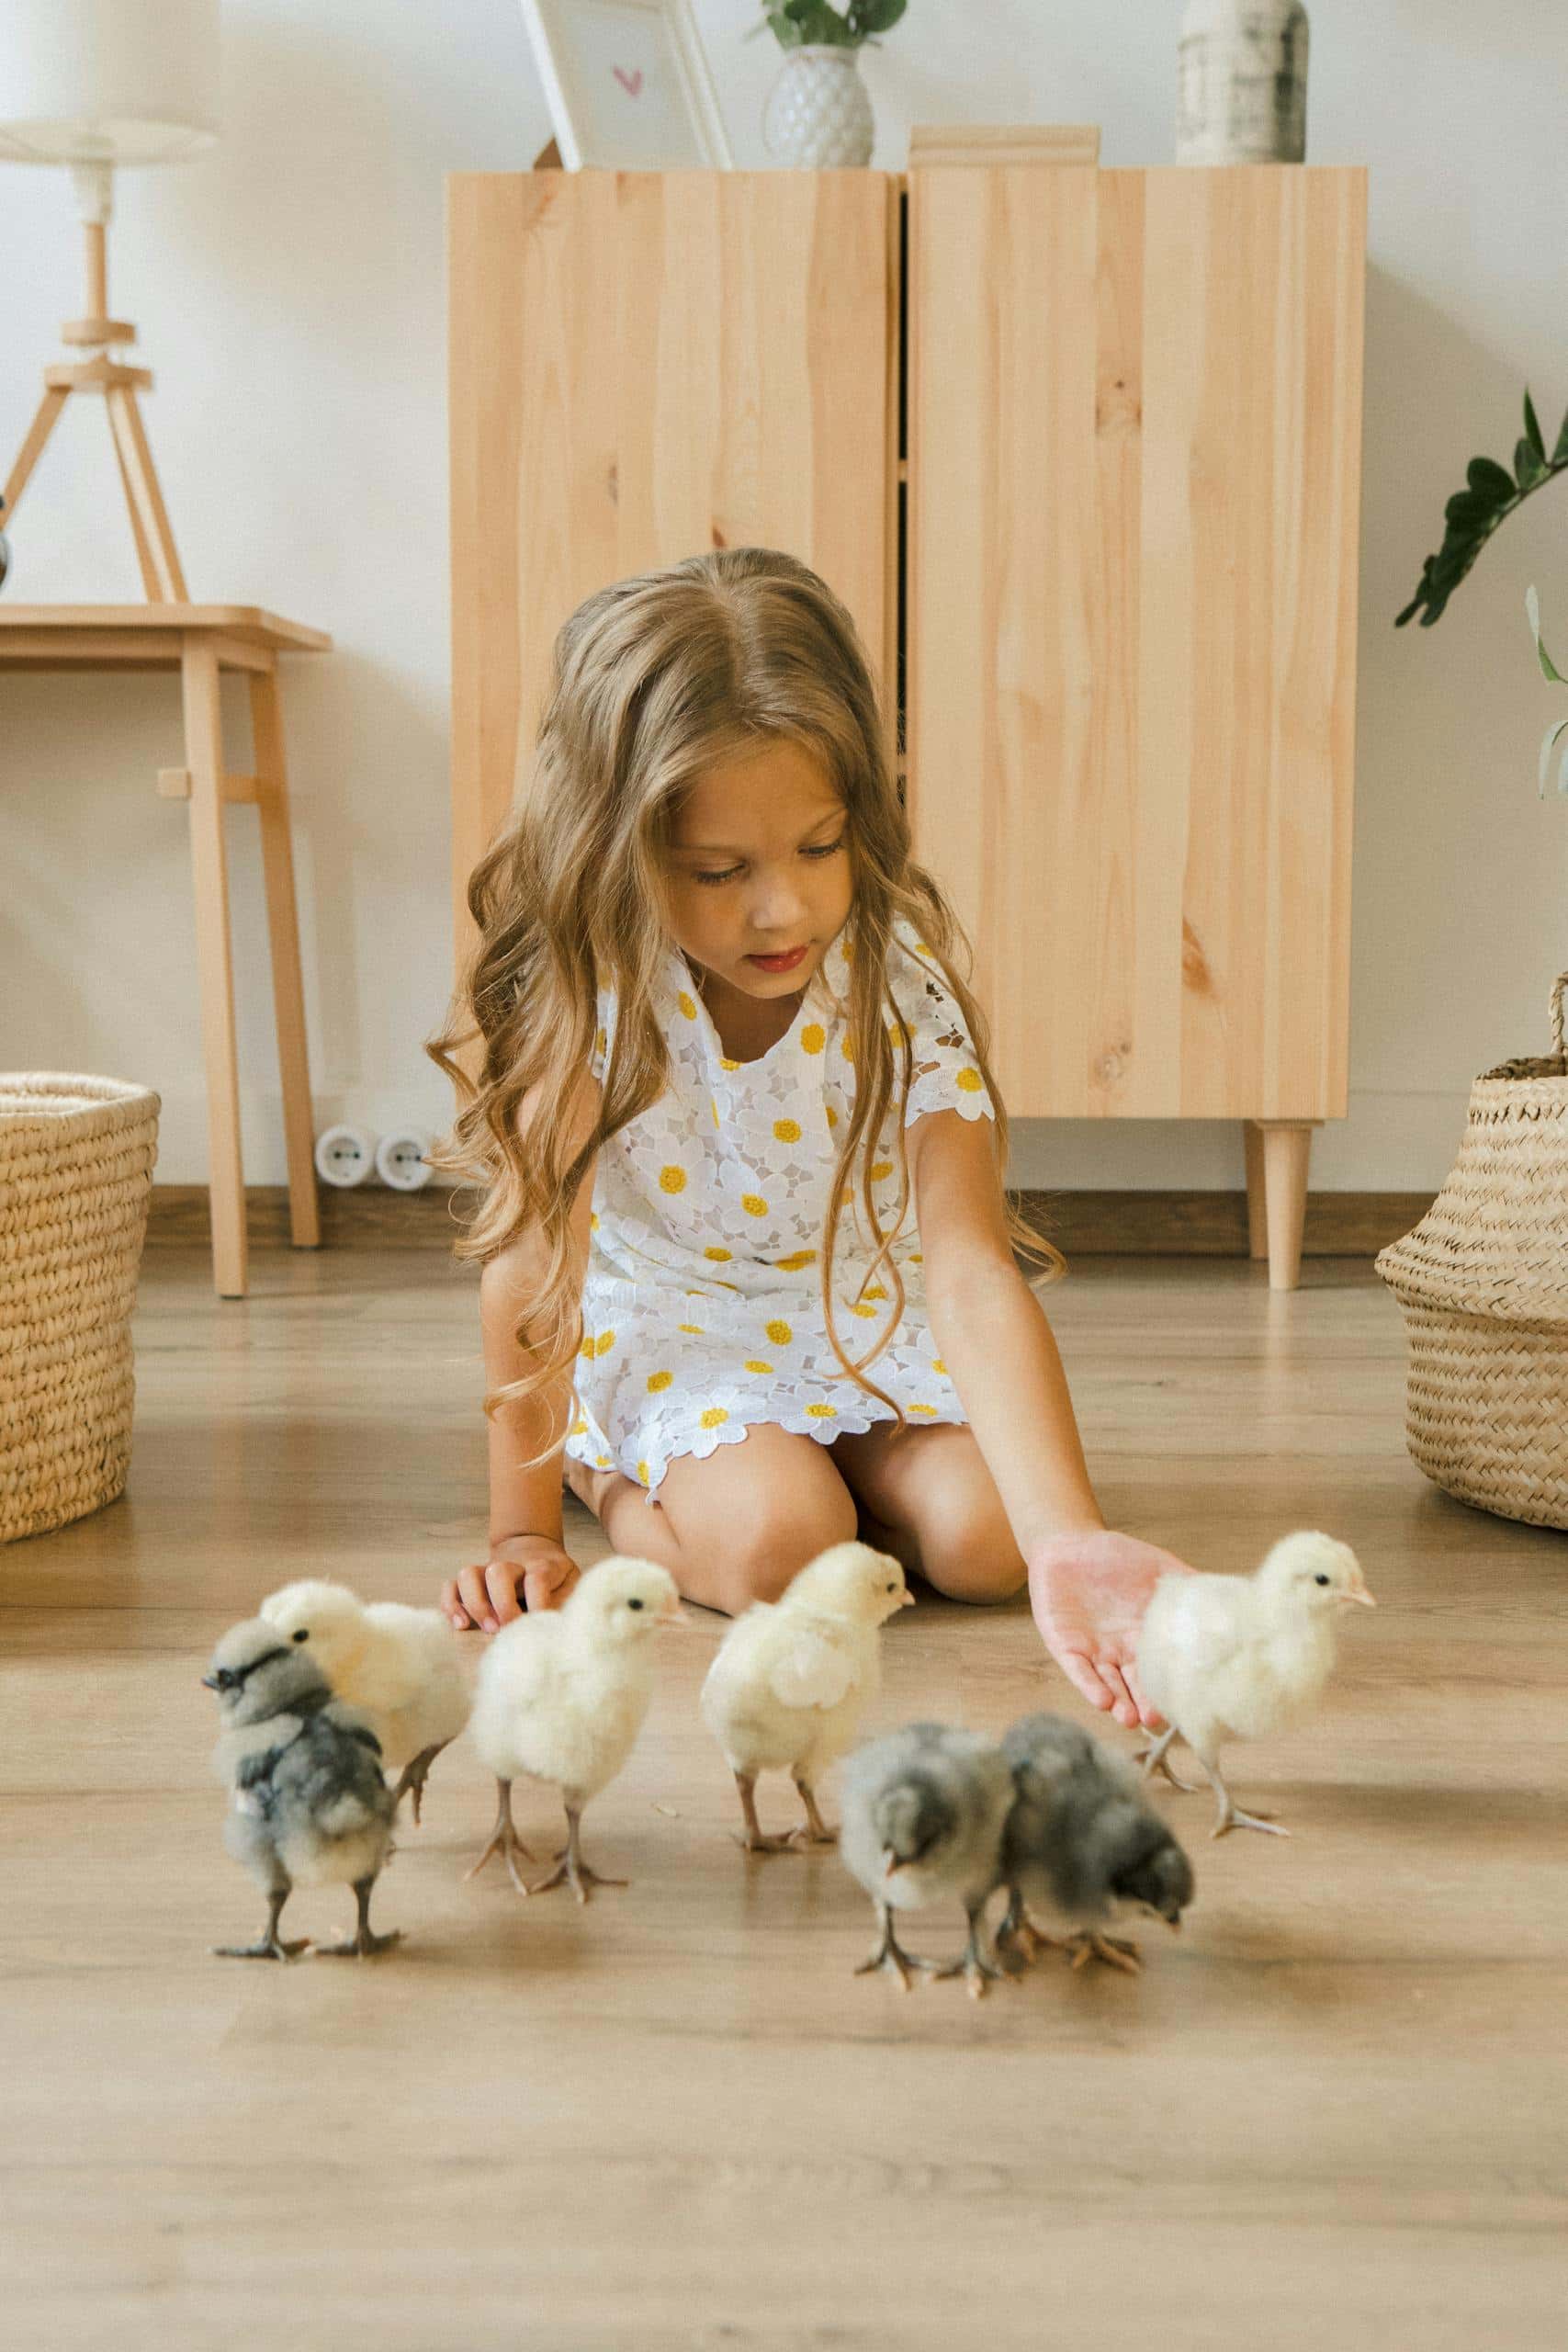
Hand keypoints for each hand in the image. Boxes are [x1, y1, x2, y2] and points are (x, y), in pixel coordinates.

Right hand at [442, 1536, 579, 1631]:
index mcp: (541, 1565)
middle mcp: (511, 1565)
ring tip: (488, 1628)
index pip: (537, 1577)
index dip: (538, 1602)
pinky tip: (461, 1625)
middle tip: (508, 1629)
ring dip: (476, 1604)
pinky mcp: (471, 1581)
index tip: (541, 1625)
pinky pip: (451, 1586)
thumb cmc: (554, 1576)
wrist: (532, 1547)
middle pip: (498, 1572)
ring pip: (469, 1575)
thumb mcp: (570, 1582)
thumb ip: (566, 1601)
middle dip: (502, 1604)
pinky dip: (451, 1605)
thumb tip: (556, 1627)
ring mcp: (487, 1570)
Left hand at [1026, 1528, 1196, 1730]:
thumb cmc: (1115, 1556)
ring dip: (1119, 1703)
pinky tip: (1102, 1701)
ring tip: (1129, 1718)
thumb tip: (1227, 1596)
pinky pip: (1079, 1670)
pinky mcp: (1066, 1647)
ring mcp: (1095, 1651)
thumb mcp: (1159, 1568)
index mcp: (1146, 1635)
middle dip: (1145, 1703)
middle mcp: (1123, 1650)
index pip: (1162, 1667)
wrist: (1069, 1542)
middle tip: (1155, 1720)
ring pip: (1109, 1684)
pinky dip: (1089, 1685)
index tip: (1186, 1704)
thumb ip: (1187, 1583)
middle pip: (1136, 1685)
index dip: (1171, 1685)